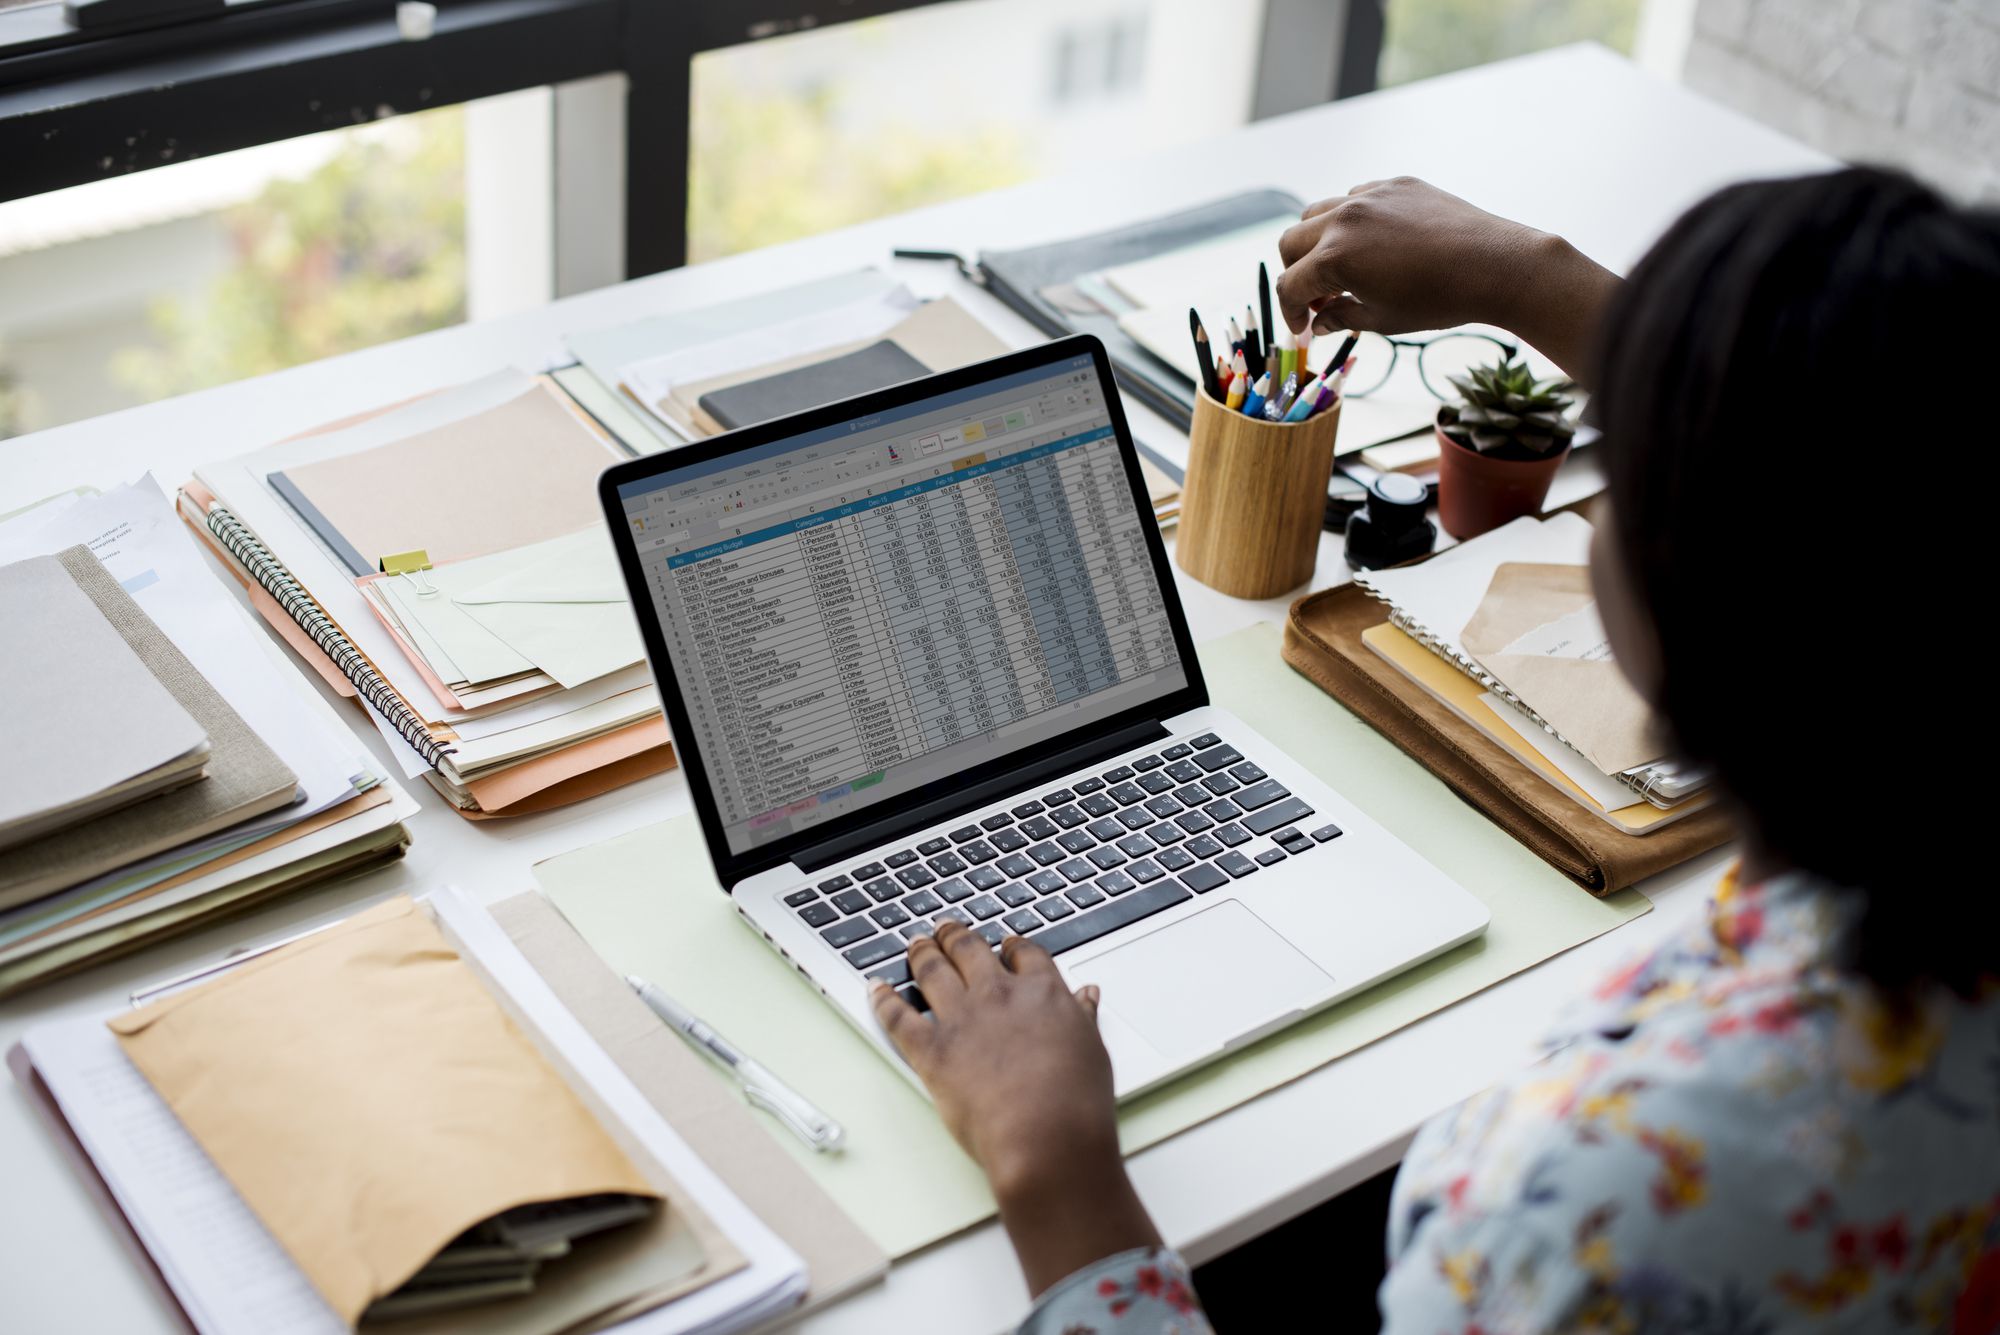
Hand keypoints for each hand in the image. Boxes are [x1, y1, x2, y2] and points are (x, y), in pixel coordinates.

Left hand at [871, 922, 1161, 1294]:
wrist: (1046, 1139)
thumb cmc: (1076, 1104)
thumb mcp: (1093, 1050)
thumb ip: (1082, 1016)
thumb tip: (1087, 995)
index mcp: (1042, 992)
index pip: (1023, 953)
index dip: (1011, 946)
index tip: (1006, 945)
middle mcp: (999, 995)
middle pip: (970, 949)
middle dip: (955, 936)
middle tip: (946, 929)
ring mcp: (962, 1019)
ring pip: (932, 970)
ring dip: (921, 953)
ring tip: (916, 945)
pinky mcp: (931, 1050)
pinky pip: (898, 1015)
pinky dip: (884, 999)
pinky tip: (877, 988)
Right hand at [1275, 176, 1618, 378]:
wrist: (1495, 265)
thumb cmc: (1440, 300)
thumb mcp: (1383, 319)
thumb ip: (1341, 317)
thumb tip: (1319, 322)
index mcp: (1335, 258)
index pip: (1290, 286)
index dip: (1290, 314)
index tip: (1303, 328)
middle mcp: (1344, 219)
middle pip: (1291, 242)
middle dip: (1297, 274)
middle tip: (1319, 299)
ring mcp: (1370, 196)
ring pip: (1318, 213)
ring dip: (1317, 242)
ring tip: (1342, 268)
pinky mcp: (1396, 184)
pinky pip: (1356, 198)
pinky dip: (1351, 221)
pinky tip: (1374, 244)